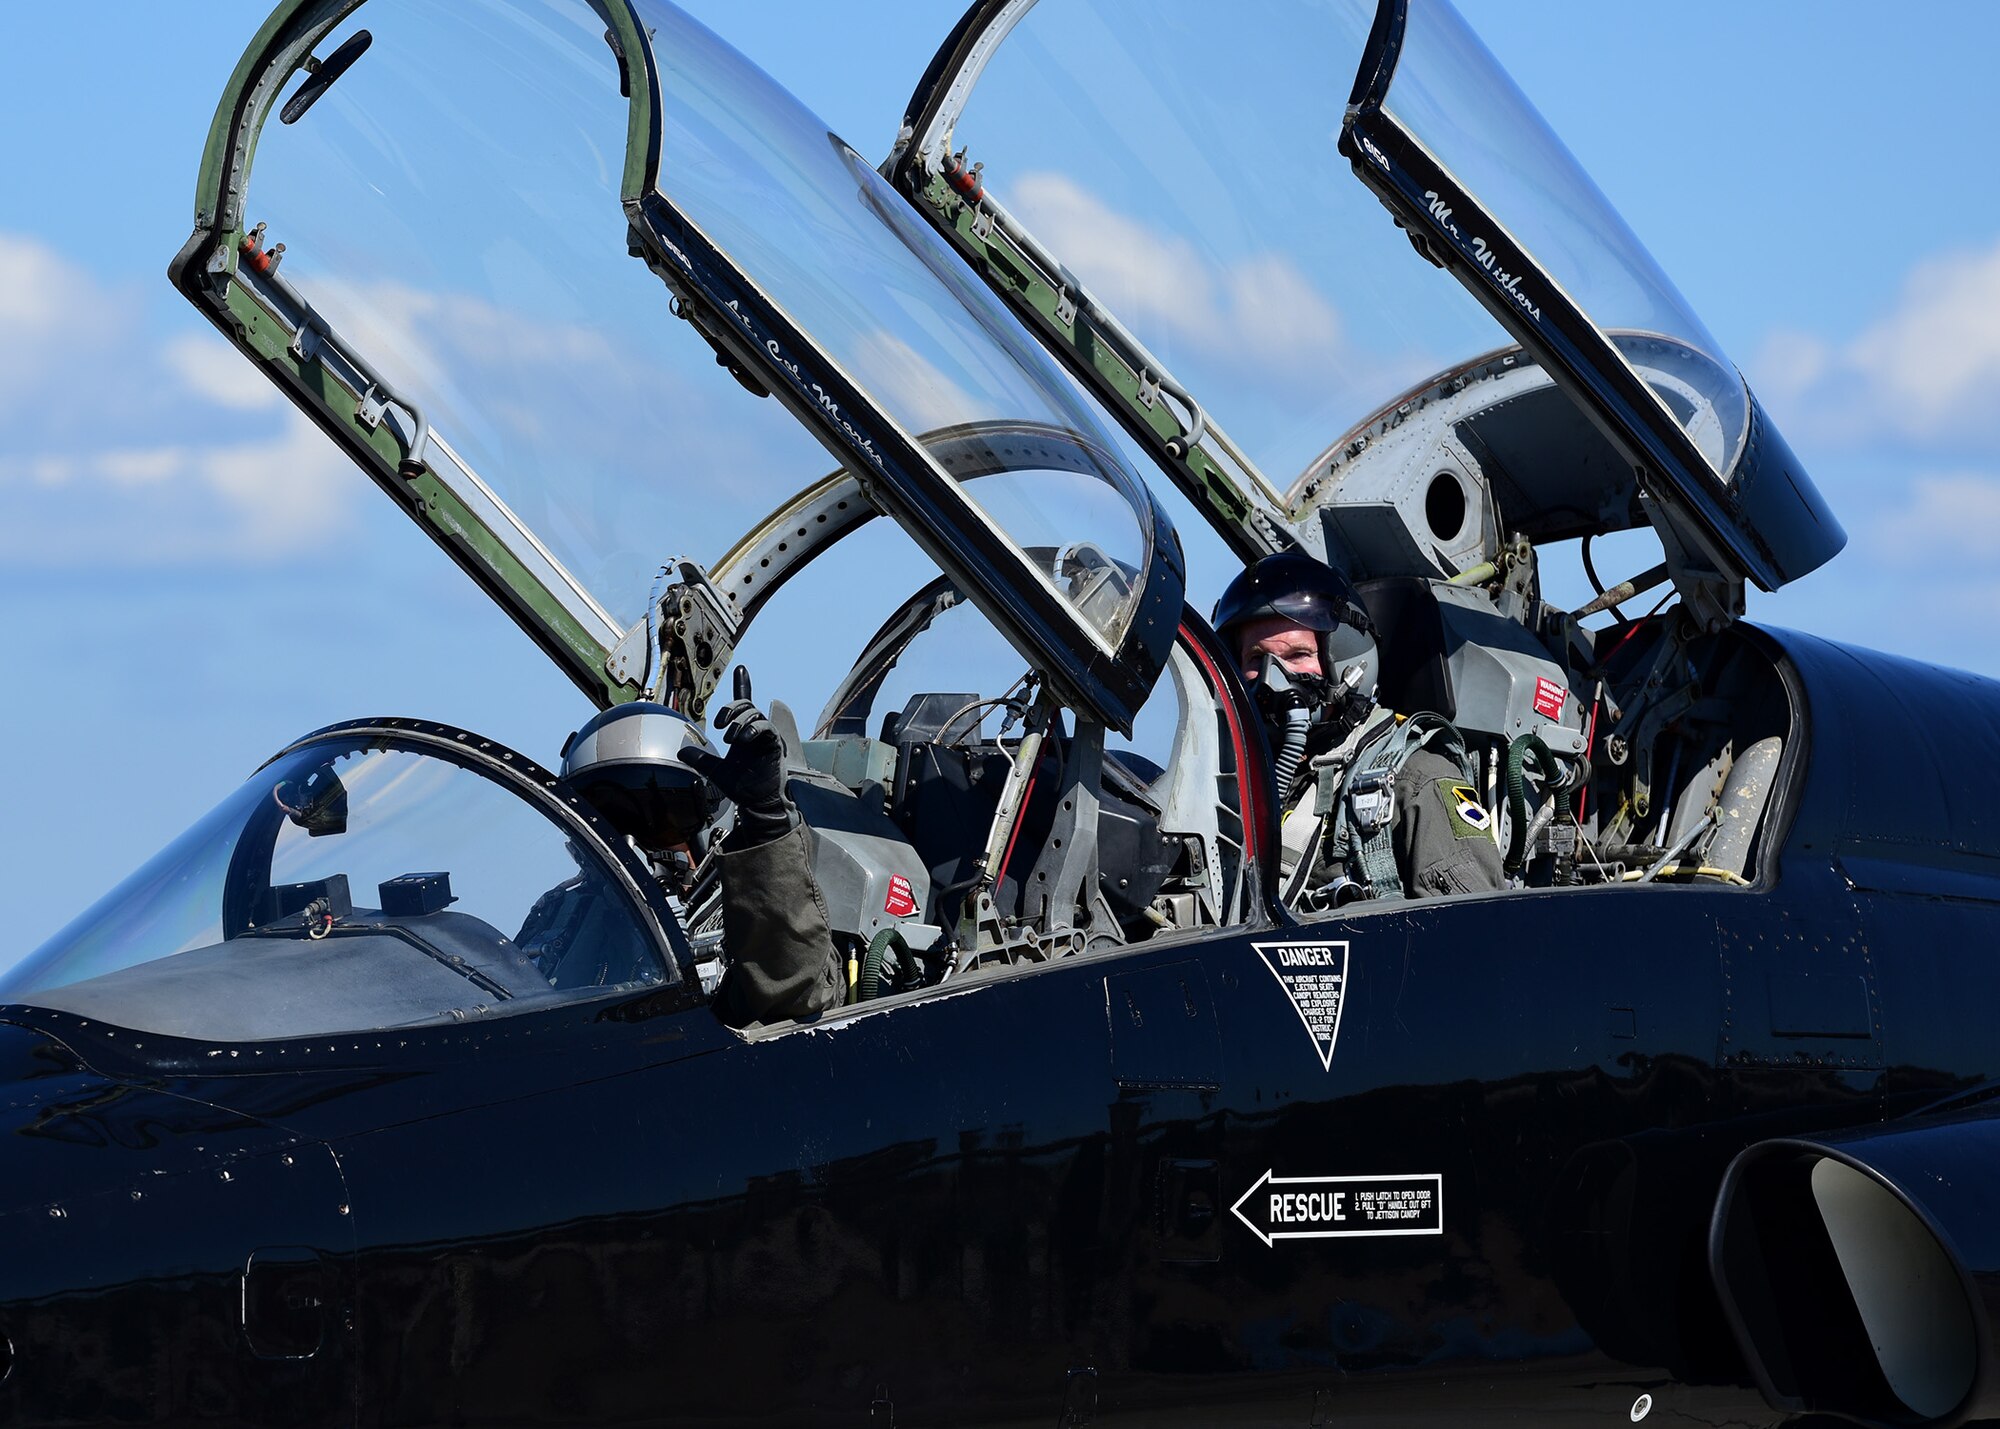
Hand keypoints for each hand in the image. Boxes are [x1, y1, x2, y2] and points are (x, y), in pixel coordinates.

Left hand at [681, 673, 794, 848]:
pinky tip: (741, 739)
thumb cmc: (742, 787)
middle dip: (731, 708)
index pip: (744, 705)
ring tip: (729, 738)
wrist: (756, 803)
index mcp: (743, 733)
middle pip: (746, 704)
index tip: (741, 668)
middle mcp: (755, 732)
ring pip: (754, 713)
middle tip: (719, 724)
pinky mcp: (774, 744)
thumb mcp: (715, 770)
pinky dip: (752, 729)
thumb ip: (701, 759)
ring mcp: (766, 737)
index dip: (742, 685)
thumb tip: (681, 751)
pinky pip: (765, 727)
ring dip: (738, 721)